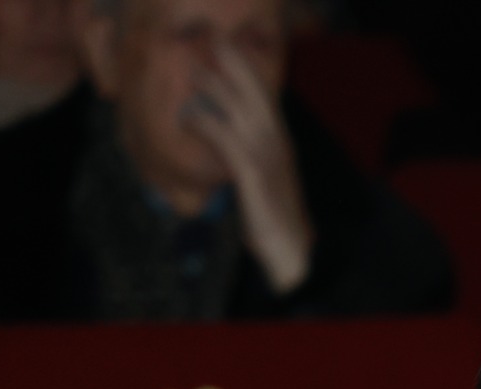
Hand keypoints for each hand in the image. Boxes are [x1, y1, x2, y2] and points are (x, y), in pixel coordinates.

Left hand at [183, 45, 314, 295]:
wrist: (291, 251)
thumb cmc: (274, 220)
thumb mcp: (262, 182)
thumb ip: (247, 159)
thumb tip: (227, 145)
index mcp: (282, 145)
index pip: (266, 99)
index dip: (248, 73)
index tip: (230, 52)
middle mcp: (278, 145)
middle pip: (256, 95)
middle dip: (234, 67)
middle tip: (212, 46)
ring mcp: (267, 158)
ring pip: (240, 110)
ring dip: (216, 88)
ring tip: (194, 72)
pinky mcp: (252, 174)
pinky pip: (225, 139)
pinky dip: (206, 125)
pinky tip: (188, 119)